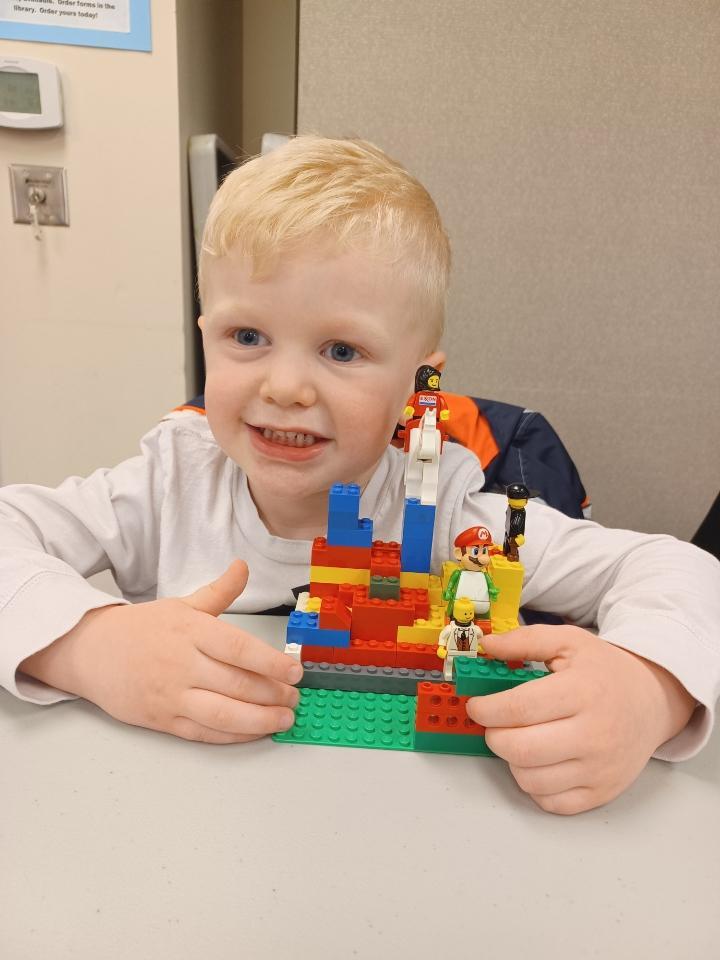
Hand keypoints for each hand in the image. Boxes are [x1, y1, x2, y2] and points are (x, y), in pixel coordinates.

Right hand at [20, 561, 301, 743]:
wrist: (90, 652)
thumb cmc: (141, 629)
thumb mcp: (182, 604)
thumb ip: (219, 591)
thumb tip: (243, 567)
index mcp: (191, 631)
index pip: (238, 648)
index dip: (271, 663)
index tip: (295, 670)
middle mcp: (183, 665)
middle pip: (237, 684)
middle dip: (273, 694)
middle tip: (296, 696)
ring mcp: (172, 695)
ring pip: (224, 714)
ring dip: (260, 720)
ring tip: (284, 718)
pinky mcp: (163, 720)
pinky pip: (204, 733)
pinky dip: (233, 736)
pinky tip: (254, 731)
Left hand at [466, 625, 695, 814]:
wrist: (653, 701)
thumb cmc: (606, 672)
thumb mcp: (569, 642)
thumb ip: (525, 641)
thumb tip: (488, 646)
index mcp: (582, 692)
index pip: (518, 709)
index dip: (485, 709)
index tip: (477, 705)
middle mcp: (594, 734)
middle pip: (520, 749)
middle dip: (493, 735)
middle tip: (494, 723)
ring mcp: (599, 768)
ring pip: (530, 779)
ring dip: (511, 760)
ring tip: (519, 738)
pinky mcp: (602, 791)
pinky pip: (550, 802)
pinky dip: (534, 784)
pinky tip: (538, 761)